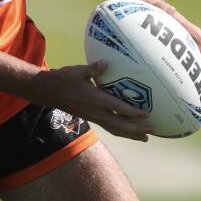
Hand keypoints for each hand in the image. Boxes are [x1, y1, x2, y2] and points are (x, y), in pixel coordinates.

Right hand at [32, 62, 155, 141]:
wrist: (48, 92)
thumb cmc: (63, 79)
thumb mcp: (77, 71)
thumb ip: (93, 68)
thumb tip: (106, 62)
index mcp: (94, 99)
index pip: (117, 108)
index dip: (132, 112)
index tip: (147, 114)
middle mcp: (95, 112)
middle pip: (119, 125)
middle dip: (137, 129)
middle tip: (153, 131)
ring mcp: (93, 117)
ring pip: (115, 130)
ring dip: (131, 134)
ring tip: (145, 138)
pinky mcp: (91, 118)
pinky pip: (110, 127)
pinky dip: (121, 131)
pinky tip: (129, 131)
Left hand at [146, 0, 200, 72]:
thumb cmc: (147, 2)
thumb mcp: (153, 4)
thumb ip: (162, 8)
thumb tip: (171, 9)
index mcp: (177, 20)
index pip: (192, 31)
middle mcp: (181, 29)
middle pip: (198, 44)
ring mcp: (179, 36)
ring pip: (194, 52)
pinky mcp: (173, 42)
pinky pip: (185, 54)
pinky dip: (190, 65)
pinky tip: (191, 78)